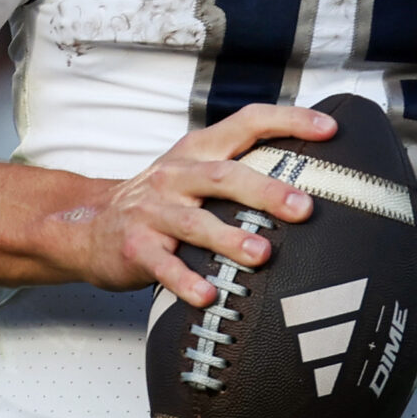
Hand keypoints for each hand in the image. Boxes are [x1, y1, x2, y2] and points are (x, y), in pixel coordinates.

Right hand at [57, 105, 324, 304]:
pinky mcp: (135, 247)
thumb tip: (311, 177)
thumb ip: (240, 168)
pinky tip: (209, 296)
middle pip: (225, 176)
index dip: (288, 121)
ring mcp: (153, 211)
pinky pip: (163, 265)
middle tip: (304, 208)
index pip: (247, 123)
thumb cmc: (158, 201)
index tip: (329, 130)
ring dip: (229, 238)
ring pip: (195, 222)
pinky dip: (186, 280)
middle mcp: (176, 175)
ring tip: (262, 254)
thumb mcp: (193, 171)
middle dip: (266, 191)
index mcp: (197, 150)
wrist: (87, 224)